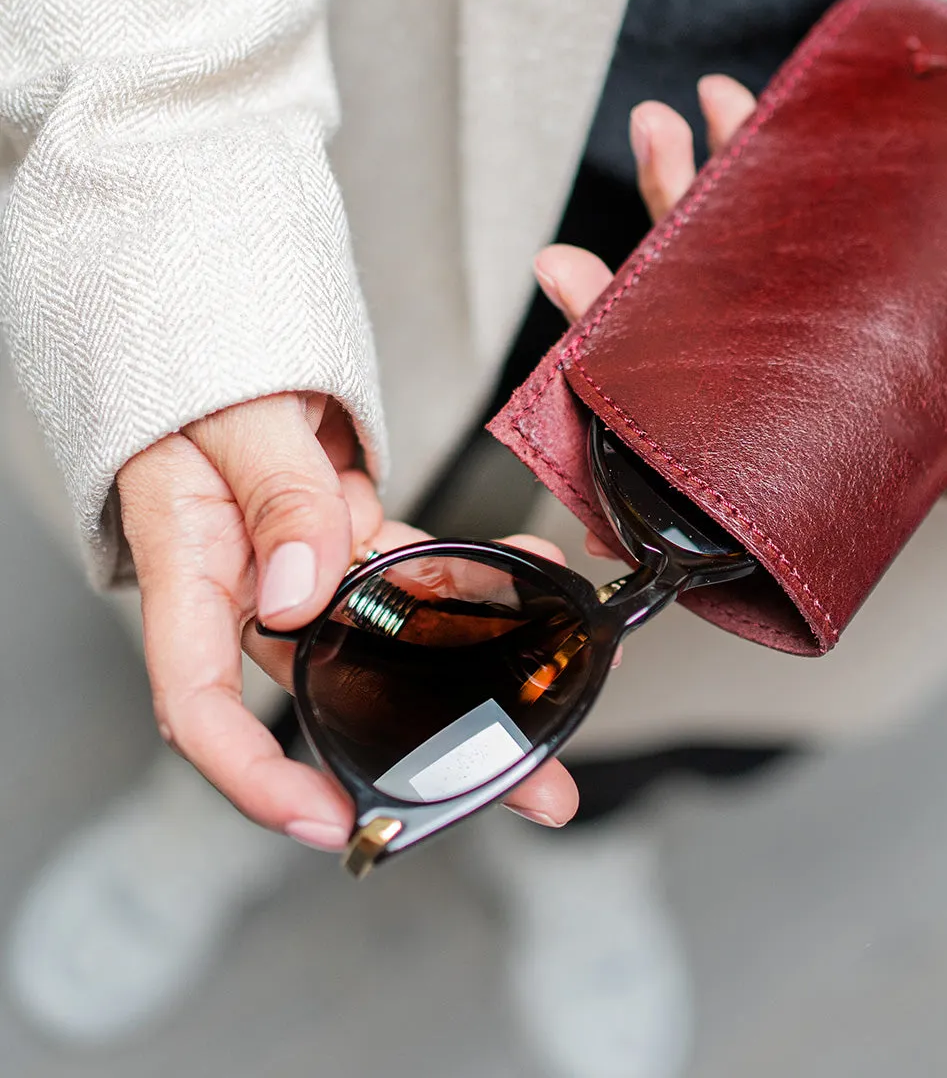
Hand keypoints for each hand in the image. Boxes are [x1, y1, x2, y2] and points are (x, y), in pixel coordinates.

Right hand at [120, 393, 575, 851]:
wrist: (225, 329)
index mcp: (193, 565)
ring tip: (555, 698)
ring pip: (385, 644)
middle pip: (324, 696)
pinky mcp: (343, 540)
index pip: (202, 703)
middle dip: (420, 751)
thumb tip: (300, 592)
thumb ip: (274, 496)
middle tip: (524, 785)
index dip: (257, 775)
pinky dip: (471, 581)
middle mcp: (249, 585)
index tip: (333, 816)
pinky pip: (412, 573)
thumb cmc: (202, 360)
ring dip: (470, 675)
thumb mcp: (237, 416)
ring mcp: (300, 567)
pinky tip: (532, 574)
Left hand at [533, 75, 946, 552]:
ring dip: (676, 185)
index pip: (702, 430)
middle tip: (564, 266)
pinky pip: (773, 192)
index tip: (571, 386)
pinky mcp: (838, 243)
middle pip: (681, 336)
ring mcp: (804, 302)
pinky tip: (725, 103)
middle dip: (617, 295)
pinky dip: (747, 144)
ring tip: (657, 125)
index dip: (631, 421)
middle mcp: (789, 366)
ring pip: (712, 252)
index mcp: (812, 429)